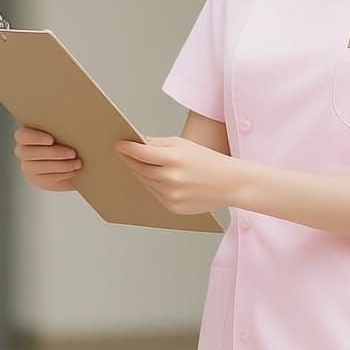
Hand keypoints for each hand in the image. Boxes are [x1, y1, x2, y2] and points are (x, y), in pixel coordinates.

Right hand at [14, 125, 82, 191]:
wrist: (73, 160)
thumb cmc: (67, 140)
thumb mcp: (64, 132)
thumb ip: (62, 128)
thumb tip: (74, 124)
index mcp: (27, 135)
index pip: (22, 135)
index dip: (34, 138)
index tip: (51, 140)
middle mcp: (24, 151)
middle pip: (29, 153)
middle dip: (53, 153)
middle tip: (72, 153)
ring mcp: (28, 167)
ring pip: (38, 167)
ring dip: (60, 165)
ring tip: (77, 163)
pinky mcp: (37, 180)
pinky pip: (46, 179)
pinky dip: (62, 175)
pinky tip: (73, 171)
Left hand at [114, 136, 236, 214]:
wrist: (231, 183)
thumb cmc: (209, 160)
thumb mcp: (185, 145)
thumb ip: (158, 144)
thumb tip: (136, 142)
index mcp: (174, 159)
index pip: (141, 153)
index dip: (127, 148)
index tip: (118, 144)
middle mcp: (171, 179)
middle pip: (140, 169)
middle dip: (131, 161)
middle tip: (123, 154)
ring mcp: (171, 196)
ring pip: (146, 183)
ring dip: (140, 174)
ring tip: (137, 164)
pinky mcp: (174, 207)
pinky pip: (156, 195)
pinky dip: (154, 186)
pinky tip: (156, 178)